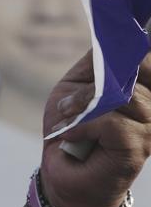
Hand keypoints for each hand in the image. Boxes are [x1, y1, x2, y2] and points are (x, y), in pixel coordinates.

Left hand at [40, 50, 150, 206]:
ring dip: (84, 107)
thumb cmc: (71, 127)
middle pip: (129, 75)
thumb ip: (97, 63)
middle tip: (68, 106)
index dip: (132, 53)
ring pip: (121, 97)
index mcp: (143, 90)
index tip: (109, 58)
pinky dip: (83, 126)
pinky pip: (112, 122)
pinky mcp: (141, 146)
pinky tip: (72, 134)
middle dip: (90, 88)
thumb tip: (109, 34)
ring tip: (68, 120)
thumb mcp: (78, 86)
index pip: (147, 60)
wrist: (63, 172)